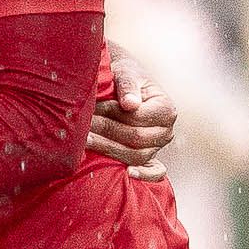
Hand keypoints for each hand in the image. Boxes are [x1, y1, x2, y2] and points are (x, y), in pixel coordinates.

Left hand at [89, 48, 175, 176]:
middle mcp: (166, 131)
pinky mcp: (148, 156)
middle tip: (82, 127)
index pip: (137, 118)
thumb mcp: (125, 72)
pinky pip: (154, 172)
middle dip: (106, 132)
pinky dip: (145, 175)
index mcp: (166, 109)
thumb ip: (128, 86)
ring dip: (109, 150)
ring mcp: (158, 146)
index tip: (93, 108)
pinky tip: (128, 174)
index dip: (113, 114)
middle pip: (136, 139)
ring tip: (85, 141)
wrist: (122, 82)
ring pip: (136, 156)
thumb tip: (130, 104)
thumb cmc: (123, 75)